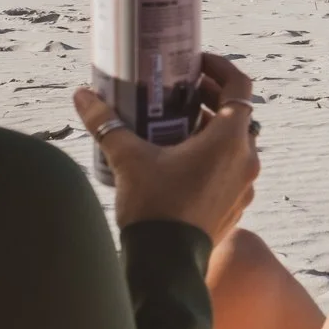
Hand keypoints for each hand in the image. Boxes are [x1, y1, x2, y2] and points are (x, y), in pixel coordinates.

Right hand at [74, 53, 260, 233]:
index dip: (221, 67)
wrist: (166, 265)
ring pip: (235, 143)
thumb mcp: (127, 158)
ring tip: (177, 126)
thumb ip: (106, 123)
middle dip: (210, 98)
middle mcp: (247, 158)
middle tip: (181, 91)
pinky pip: (232, 169)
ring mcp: (245, 184)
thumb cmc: (154, 207)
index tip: (197, 63)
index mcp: (229, 138)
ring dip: (212, 129)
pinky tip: (182, 162)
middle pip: (237, 113)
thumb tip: (81, 94)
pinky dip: (214, 157)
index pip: (239, 85)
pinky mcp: (237, 205)